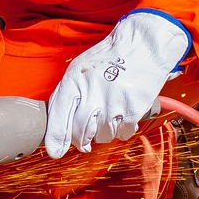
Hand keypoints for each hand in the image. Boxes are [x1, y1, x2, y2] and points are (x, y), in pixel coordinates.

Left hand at [44, 9, 189, 158]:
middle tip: (85, 140)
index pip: (60, 115)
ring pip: (103, 135)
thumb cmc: (108, 58)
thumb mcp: (79, 68)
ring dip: (104, 132)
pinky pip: (123, 134)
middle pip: (81, 131)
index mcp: (75, 80)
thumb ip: (67, 93)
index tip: (55, 151)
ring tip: (108, 114)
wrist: (142, 46)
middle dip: (82, 140)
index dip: (56, 138)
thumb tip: (57, 125)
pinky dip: (122, 130)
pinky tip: (122, 115)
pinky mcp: (134, 108)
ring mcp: (114, 101)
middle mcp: (93, 91)